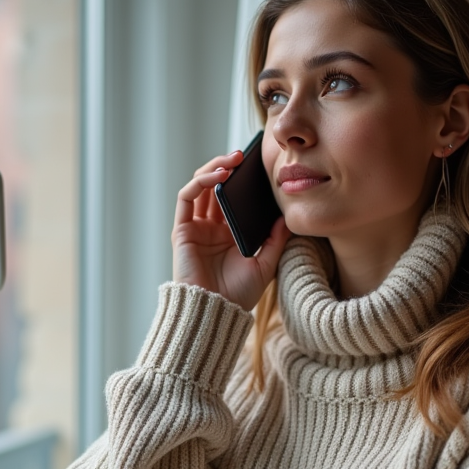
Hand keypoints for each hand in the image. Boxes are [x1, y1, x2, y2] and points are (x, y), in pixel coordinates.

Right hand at [172, 150, 290, 309]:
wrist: (217, 313)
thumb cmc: (239, 295)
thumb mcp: (266, 264)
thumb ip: (275, 239)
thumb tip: (286, 216)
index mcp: (229, 234)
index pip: (234, 198)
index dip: (243, 180)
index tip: (259, 166)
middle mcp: (211, 228)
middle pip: (217, 187)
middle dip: (229, 167)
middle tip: (244, 155)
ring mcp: (195, 228)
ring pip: (201, 187)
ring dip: (215, 169)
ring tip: (232, 159)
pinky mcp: (182, 230)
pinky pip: (187, 197)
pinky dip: (201, 182)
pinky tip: (218, 175)